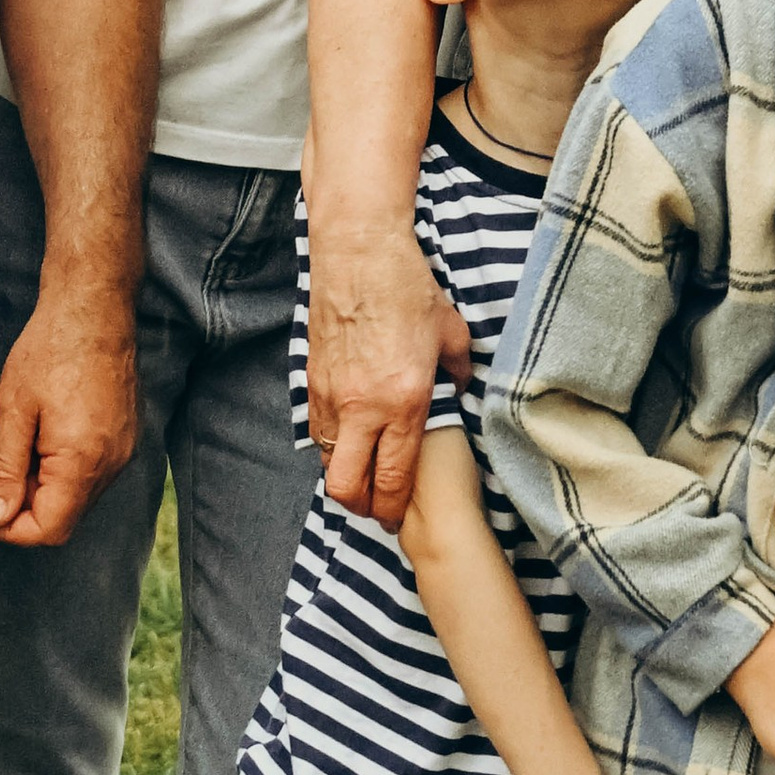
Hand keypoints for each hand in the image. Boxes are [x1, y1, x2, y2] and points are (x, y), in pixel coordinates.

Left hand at [0, 279, 137, 547]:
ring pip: (78, 498)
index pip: (49, 530)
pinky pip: (92, 475)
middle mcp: (112, 465)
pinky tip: (46, 436)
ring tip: (24, 445)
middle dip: (26, 510)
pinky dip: (64, 471)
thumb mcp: (12, 409)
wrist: (94, 309)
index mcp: (82, 461)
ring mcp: (123, 452)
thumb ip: (4, 469)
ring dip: (44, 489)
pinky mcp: (125, 438)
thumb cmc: (52, 349)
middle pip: (65, 518)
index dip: (11, 531)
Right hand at [304, 217, 471, 530]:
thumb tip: (461, 392)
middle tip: (377, 508)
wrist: (360, 253)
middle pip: (348, 488)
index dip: (395, 509)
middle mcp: (364, 407)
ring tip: (362, 474)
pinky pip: (318, 430)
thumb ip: (459, 373)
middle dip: (362, 508)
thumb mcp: (452, 334)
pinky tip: (348, 436)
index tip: (400, 520)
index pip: (394, 479)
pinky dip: (331, 444)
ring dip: (344, 475)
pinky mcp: (313, 379)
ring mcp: (332, 395)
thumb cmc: (408, 289)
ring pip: (328, 462)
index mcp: (405, 402)